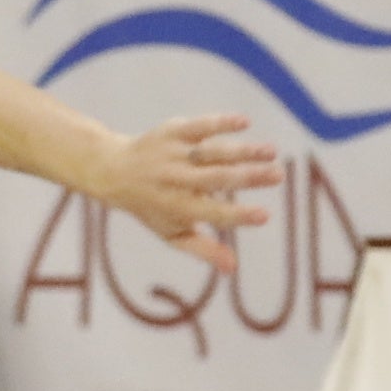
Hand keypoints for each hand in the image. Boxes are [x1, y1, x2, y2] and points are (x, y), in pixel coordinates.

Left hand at [88, 113, 277, 274]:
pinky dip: (219, 123)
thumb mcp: (172, 232)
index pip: (213, 214)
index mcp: (178, 208)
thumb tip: (233, 269)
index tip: (264, 216)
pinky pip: (197, 126)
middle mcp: (175, 181)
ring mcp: (174, 155)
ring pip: (212, 153)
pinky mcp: (172, 132)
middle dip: (249, 178)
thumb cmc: (152, 207)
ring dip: (243, 151)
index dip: (237, 216)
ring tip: (271, 152)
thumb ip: (203, 249)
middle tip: (278, 176)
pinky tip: (243, 122)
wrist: (112, 172)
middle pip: (217, 179)